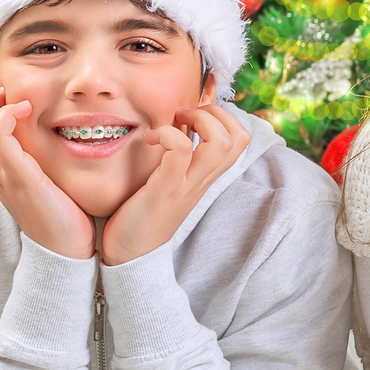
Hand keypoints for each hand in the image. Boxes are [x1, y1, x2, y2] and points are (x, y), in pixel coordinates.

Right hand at [0, 83, 93, 258]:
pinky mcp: (22, 178)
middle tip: (1, 90)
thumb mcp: (38, 178)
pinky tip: (27, 110)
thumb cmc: (60, 214)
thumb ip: (30, 158)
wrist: (67, 251)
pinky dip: (5, 116)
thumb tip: (37, 134)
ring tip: (9, 97)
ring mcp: (3, 175)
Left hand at [100, 101, 251, 264]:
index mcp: (206, 176)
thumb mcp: (170, 183)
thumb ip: (179, 160)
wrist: (129, 256)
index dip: (222, 116)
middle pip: (239, 137)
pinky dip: (166, 133)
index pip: (240, 139)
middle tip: (185, 114)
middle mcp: (203, 180)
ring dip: (200, 119)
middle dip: (215, 112)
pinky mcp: (166, 189)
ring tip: (175, 121)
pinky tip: (150, 140)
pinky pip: (180, 150)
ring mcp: (188, 185)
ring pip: (221, 142)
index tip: (191, 116)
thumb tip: (175, 128)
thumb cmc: (143, 216)